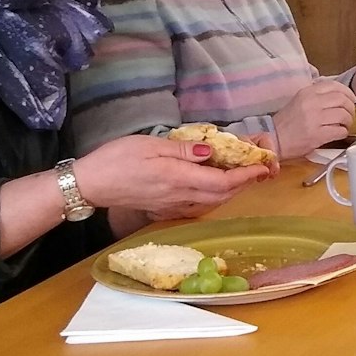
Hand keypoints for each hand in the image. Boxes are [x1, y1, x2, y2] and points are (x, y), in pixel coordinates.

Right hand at [72, 134, 274, 218]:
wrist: (92, 184)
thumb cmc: (118, 158)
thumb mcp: (151, 145)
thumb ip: (184, 151)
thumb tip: (212, 152)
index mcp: (179, 178)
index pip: (222, 182)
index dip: (246, 176)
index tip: (263, 167)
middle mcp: (180, 197)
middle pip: (221, 196)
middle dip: (243, 184)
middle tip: (257, 168)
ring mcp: (172, 206)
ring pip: (211, 203)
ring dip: (230, 191)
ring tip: (240, 175)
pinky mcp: (164, 209)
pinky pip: (197, 207)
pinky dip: (213, 197)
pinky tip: (213, 186)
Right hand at [271, 78, 355, 157]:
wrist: (274, 139)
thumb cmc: (287, 122)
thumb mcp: (300, 101)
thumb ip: (317, 96)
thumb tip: (339, 96)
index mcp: (307, 92)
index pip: (334, 86)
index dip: (347, 93)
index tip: (351, 99)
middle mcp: (312, 103)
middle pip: (342, 100)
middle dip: (350, 108)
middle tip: (349, 115)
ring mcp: (315, 119)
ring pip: (344, 115)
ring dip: (348, 121)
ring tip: (344, 125)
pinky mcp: (317, 135)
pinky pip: (340, 131)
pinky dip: (343, 132)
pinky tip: (339, 133)